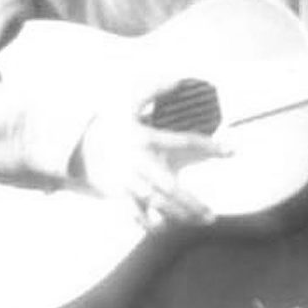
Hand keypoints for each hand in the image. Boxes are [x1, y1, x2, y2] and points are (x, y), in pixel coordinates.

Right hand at [73, 93, 229, 234]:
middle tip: (212, 213)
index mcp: (144, 137)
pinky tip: (165, 229)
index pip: (183, 141)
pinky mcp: (117, 193)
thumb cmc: (109, 121)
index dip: (209, 146)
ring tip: (202, 220)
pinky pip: (135, 213)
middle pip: (169, 186)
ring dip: (179, 215)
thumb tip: (180, 78)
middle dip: (191, 201)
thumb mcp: (129, 101)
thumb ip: (155, 89)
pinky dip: (149, 224)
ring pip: (156, 203)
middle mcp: (138, 161)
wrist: (75, 143)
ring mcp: (127, 180)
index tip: (232, 151)